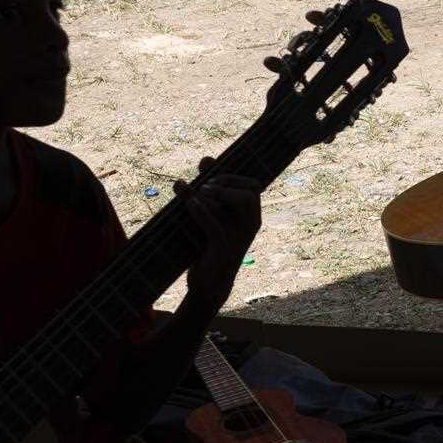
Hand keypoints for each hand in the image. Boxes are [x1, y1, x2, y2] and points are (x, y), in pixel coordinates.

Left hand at [175, 161, 261, 300]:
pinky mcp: (223, 251)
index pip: (253, 187)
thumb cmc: (209, 246)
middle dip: (226, 184)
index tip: (209, 178)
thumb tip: (206, 158)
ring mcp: (238, 240)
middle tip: (205, 187)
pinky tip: (189, 204)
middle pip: (249, 194)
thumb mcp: (211, 215)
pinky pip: (214, 225)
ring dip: (210, 195)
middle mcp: (250, 227)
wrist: (207, 284)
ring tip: (192, 193)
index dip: (232, 177)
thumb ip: (210, 189)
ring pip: (233, 207)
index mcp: (251, 218)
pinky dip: (201, 211)